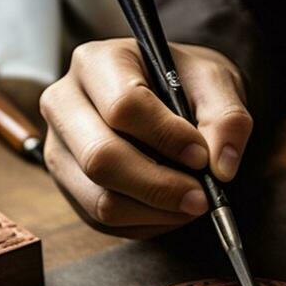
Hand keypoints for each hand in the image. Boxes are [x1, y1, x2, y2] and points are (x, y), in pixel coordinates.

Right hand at [38, 39, 252, 237]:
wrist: (160, 96)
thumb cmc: (181, 83)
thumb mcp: (213, 82)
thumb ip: (226, 117)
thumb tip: (220, 167)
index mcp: (95, 63)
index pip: (123, 107)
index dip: (167, 137)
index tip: (202, 156)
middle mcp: (63, 104)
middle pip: (100, 159)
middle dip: (158, 186)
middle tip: (201, 197)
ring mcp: (58, 148)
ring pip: (99, 199)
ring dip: (154, 211)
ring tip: (191, 203)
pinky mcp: (66, 184)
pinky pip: (101, 220)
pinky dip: (144, 222)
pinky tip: (169, 207)